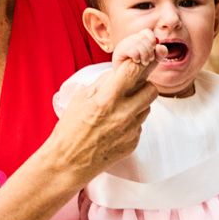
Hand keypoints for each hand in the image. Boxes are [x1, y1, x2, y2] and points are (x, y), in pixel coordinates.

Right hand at [49, 55, 158, 180]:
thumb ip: (101, 84)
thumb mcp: (80, 99)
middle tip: (132, 88)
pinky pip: (139, 126)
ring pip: (147, 108)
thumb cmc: (69, 130)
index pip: (133, 71)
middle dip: (144, 85)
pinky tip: (115, 127)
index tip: (143, 56)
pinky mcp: (133, 143)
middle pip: (151, 90)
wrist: (67, 163)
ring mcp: (130, 131)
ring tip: (119, 110)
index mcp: (106, 100)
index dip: (140, 61)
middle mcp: (122, 115)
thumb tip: (117, 73)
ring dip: (137, 104)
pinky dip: (131, 123)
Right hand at [111, 29, 159, 70]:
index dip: (152, 40)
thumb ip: (161, 53)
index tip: (154, 50)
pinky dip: (137, 57)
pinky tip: (136, 61)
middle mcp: (130, 39)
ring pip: (138, 43)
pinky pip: (132, 50)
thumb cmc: (141, 69)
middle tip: (150, 60)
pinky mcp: (119, 51)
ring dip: (144, 55)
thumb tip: (159, 47)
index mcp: (139, 39)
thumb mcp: (155, 60)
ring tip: (144, 63)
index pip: (147, 32)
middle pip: (143, 38)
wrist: (129, 80)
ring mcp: (123, 44)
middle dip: (150, 50)